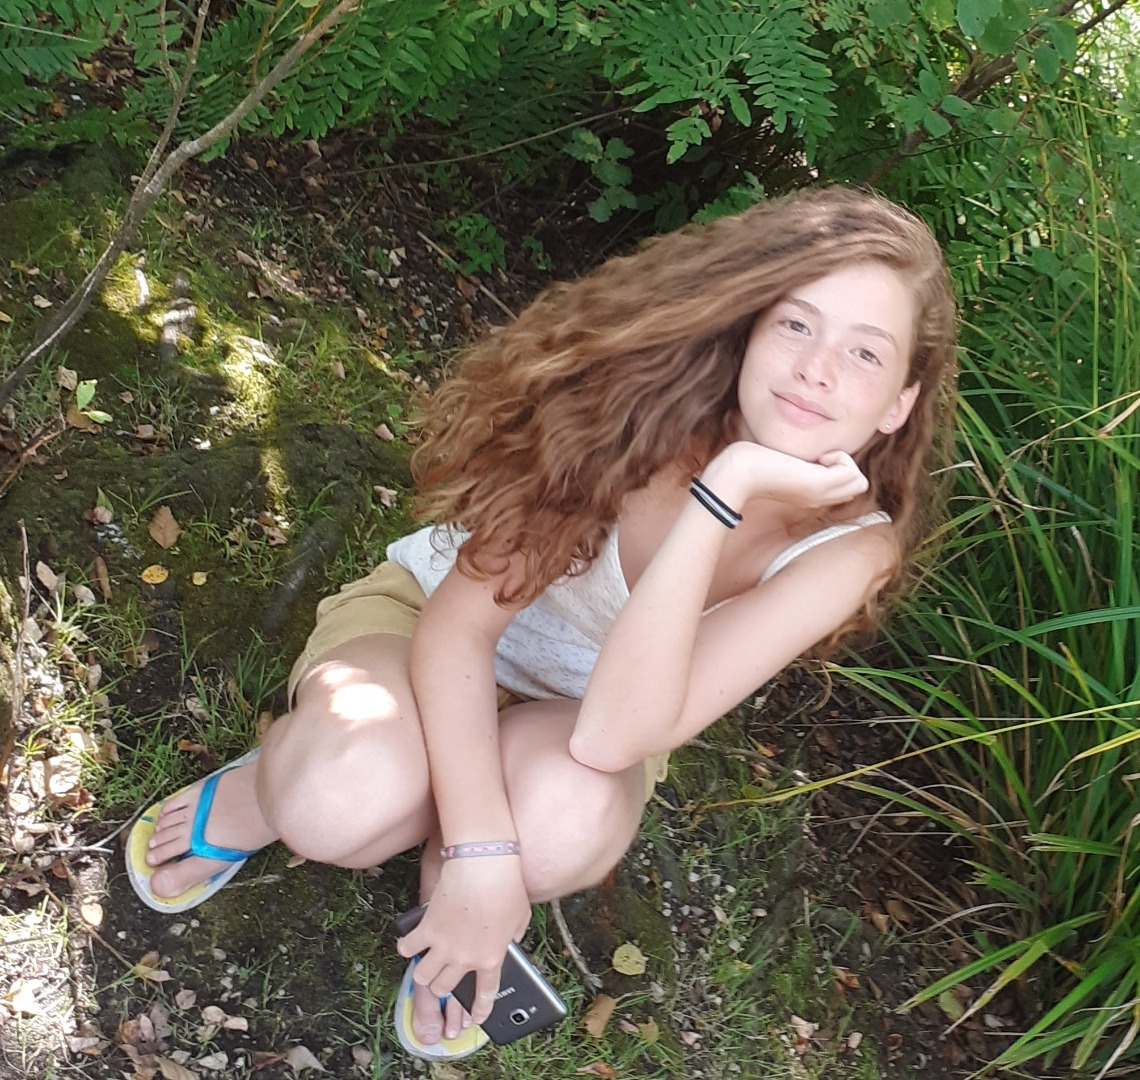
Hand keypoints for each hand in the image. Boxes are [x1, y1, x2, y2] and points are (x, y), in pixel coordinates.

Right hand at [396, 856, 531, 1024]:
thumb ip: (512, 936)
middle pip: (445, 988)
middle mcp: (465, 960)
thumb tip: (506, 939)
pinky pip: (408, 949)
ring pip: (423, 977)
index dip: (479, 1009)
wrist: (482, 866)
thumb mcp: (520, 918)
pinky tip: (410, 943)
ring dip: (424, 972)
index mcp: (491, 959)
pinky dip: (407, 947)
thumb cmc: (506, 887)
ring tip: (426, 964)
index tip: (476, 1017)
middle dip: (443, 986)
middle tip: (443, 977)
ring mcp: (443, 947)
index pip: (485, 994)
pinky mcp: (426, 930)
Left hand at [706, 443, 868, 509]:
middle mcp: (818, 498)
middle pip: (857, 486)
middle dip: (846, 464)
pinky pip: (854, 473)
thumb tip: (809, 447)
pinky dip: (841, 459)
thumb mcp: (782, 460)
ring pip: (859, 481)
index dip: (839, 467)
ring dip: (846, 461)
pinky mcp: (818, 484)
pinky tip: (819, 457)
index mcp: (810, 493)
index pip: (846, 486)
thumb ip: (798, 458)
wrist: (737, 474)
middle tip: (820, 456)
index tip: (816, 458)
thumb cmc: (751, 462)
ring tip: (820, 456)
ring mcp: (819, 494)